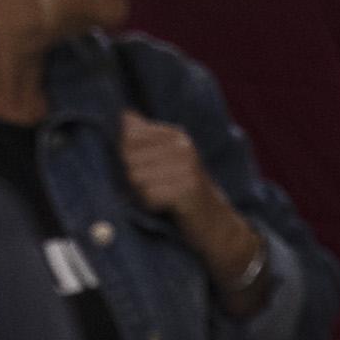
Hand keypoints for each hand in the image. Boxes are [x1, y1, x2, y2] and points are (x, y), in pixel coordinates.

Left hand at [120, 114, 262, 302]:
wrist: (218, 225)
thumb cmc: (184, 192)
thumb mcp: (168, 160)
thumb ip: (145, 138)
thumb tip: (122, 114)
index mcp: (175, 135)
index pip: (128, 134)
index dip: (123, 156)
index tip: (140, 170)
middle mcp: (182, 145)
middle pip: (128, 157)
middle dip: (132, 177)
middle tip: (151, 189)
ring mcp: (186, 166)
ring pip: (136, 177)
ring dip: (141, 194)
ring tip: (159, 198)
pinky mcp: (187, 189)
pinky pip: (149, 196)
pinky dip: (151, 206)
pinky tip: (166, 208)